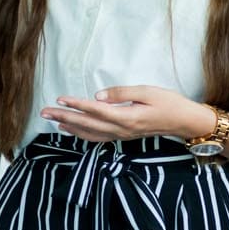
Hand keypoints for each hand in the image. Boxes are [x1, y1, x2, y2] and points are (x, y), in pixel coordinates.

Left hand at [41, 85, 212, 143]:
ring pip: (89, 133)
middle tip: (44, 112)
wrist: (184, 122)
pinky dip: (82, 134)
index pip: (95, 110)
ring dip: (69, 127)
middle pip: (87, 124)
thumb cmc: (169, 103)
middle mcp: (121, 130)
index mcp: (127, 117)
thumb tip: (98, 96)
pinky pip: (98, 138)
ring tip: (52, 121)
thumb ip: (122, 93)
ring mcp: (122, 135)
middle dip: (64, 117)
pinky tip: (72, 130)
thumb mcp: (147, 92)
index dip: (76, 105)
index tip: (59, 99)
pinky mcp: (124, 136)